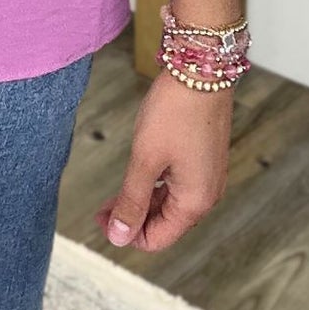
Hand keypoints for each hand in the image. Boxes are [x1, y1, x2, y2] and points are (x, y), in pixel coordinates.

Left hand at [93, 71, 232, 252]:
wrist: (201, 71)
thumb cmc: (174, 112)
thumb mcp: (145, 158)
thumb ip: (132, 200)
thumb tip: (119, 237)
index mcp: (195, 202)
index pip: (157, 239)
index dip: (126, 234)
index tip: (100, 218)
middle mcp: (207, 195)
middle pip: (165, 223)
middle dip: (132, 218)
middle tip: (101, 208)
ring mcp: (208, 176)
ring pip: (171, 203)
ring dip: (143, 202)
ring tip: (113, 195)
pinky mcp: (205, 159)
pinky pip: (179, 185)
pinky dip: (156, 187)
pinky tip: (138, 176)